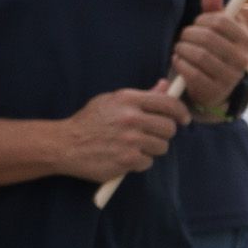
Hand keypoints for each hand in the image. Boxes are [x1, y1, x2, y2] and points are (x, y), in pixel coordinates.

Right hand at [52, 86, 188, 182]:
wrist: (65, 144)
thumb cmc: (89, 122)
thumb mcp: (111, 102)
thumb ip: (142, 96)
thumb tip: (165, 86)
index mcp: (127, 99)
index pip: (168, 103)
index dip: (181, 111)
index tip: (183, 119)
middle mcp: (131, 118)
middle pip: (169, 128)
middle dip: (163, 133)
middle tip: (150, 135)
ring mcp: (130, 140)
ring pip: (161, 147)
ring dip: (150, 149)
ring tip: (132, 146)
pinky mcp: (128, 159)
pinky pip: (148, 162)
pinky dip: (138, 162)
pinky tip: (122, 156)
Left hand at [170, 0, 247, 115]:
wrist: (224, 86)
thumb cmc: (221, 49)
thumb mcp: (223, 29)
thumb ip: (217, 8)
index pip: (221, 20)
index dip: (204, 18)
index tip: (201, 22)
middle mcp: (243, 59)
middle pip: (206, 36)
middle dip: (189, 33)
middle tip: (186, 36)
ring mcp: (230, 76)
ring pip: (197, 54)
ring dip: (182, 48)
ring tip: (181, 47)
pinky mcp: (215, 90)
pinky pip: (190, 72)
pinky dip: (179, 62)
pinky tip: (179, 60)